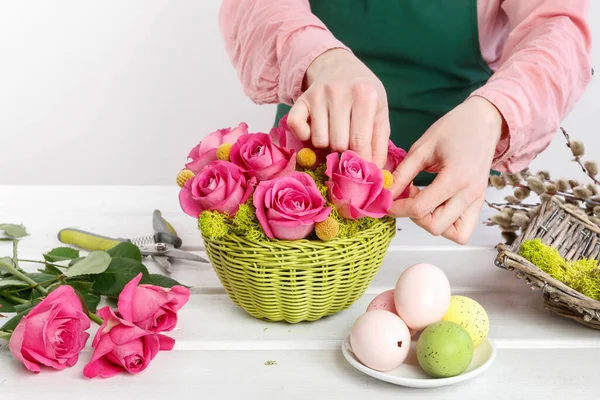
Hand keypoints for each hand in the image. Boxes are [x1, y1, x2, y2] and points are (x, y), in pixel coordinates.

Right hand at [287, 49, 389, 167]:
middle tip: (348, 142)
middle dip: (343, 150)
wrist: (340, 67)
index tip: (362, 168)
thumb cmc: (363, 95)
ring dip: (326, 144)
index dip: (361, 160)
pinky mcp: (301, 99)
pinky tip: (315, 129)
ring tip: (334, 133)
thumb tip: (376, 172)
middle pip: (338, 144)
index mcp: (365, 95)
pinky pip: (296, 128)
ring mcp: (317, 94)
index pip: (360, 142)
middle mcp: (339, 92)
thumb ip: (379, 143)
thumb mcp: (379, 113)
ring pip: (318, 140)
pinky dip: (304, 136)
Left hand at [388, 97, 504, 243]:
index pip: (420, 208)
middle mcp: (470, 195)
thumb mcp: (422, 147)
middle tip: (408, 196)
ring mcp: (478, 201)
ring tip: (424, 202)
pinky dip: (448, 224)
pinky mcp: (479, 202)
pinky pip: (464, 228)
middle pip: (436, 226)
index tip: (387, 200)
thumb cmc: (454, 128)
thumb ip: (403, 173)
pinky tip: (436, 205)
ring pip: (455, 234)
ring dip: (433, 223)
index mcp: (455, 178)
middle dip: (414, 217)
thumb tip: (387, 192)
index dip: (398, 208)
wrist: (485, 121)